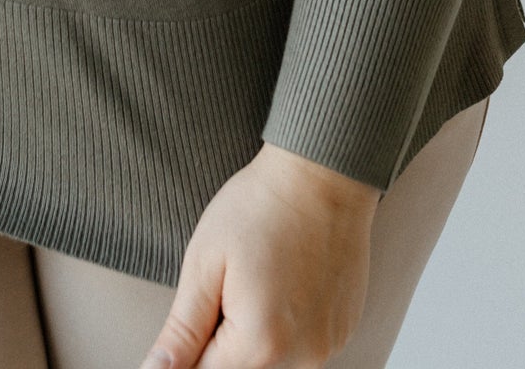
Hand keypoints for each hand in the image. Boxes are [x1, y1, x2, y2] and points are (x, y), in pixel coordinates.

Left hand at [139, 143, 379, 367]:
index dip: (190, 345)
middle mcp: (302, 357)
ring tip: (258, 276)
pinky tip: (282, 281)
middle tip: (230, 282)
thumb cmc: (261, 207)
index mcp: (261, 344)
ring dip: (254, 333)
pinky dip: (284, 325)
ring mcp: (327, 347)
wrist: (321, 174)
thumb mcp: (205, 262)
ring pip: (272, 359)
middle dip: (222, 338)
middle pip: (241, 367)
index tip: (203, 301)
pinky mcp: (342, 332)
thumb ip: (182, 330)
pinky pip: (300, 346)